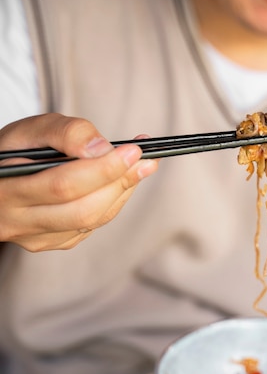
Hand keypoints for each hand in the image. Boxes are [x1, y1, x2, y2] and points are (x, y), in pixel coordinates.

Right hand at [0, 113, 158, 250]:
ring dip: (121, 193)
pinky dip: (111, 204)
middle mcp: (16, 221)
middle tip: (146, 160)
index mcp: (5, 189)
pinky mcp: (49, 243)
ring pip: (89, 223)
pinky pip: (89, 228)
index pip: (62, 186)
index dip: (103, 169)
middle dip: (119, 183)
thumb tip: (103, 148)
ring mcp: (33, 238)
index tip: (133, 151)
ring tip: (141, 167)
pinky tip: (120, 182)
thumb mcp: (29, 130)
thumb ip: (65, 132)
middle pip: (81, 211)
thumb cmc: (14, 150)